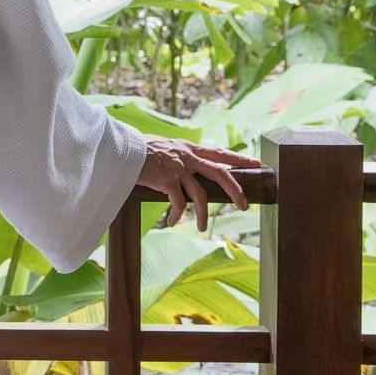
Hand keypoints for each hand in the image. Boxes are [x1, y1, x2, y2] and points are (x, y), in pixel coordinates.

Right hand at [137, 137, 262, 231]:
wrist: (119, 148)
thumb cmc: (136, 149)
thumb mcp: (163, 147)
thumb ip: (176, 155)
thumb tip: (184, 166)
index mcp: (188, 148)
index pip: (219, 153)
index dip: (238, 159)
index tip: (255, 163)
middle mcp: (186, 157)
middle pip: (220, 174)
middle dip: (235, 191)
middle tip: (244, 206)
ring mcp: (178, 168)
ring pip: (201, 195)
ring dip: (204, 214)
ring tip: (203, 227)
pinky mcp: (167, 181)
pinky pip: (178, 204)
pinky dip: (177, 215)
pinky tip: (172, 222)